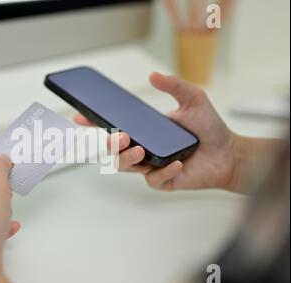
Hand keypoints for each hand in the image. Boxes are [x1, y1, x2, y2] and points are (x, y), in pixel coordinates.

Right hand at [74, 72, 239, 191]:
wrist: (228, 153)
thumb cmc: (209, 129)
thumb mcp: (193, 100)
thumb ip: (174, 86)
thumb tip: (153, 75)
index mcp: (144, 130)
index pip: (113, 126)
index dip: (94, 122)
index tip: (81, 115)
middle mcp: (142, 148)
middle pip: (113, 149)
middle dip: (110, 143)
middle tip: (120, 135)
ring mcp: (150, 165)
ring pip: (125, 166)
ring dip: (128, 158)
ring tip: (140, 150)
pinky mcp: (163, 181)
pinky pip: (153, 179)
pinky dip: (163, 172)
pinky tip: (176, 163)